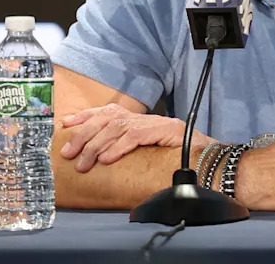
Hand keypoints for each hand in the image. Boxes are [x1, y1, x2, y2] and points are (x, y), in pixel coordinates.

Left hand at [59, 103, 185, 172]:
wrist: (208, 157)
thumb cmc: (176, 158)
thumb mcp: (146, 152)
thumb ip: (126, 150)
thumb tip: (100, 160)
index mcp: (139, 120)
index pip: (108, 111)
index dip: (86, 116)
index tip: (66, 124)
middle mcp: (145, 117)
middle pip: (108, 117)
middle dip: (84, 134)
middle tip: (68, 153)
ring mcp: (155, 122)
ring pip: (118, 127)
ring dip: (96, 145)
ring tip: (83, 163)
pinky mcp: (165, 130)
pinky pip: (136, 136)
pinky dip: (118, 147)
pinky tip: (106, 159)